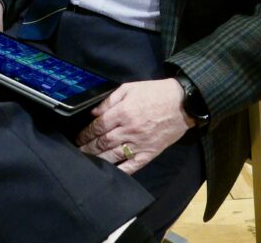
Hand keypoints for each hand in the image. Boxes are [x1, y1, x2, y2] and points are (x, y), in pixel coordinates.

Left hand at [75, 78, 191, 174]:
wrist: (182, 103)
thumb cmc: (155, 93)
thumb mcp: (129, 88)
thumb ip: (109, 100)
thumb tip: (93, 112)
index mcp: (123, 112)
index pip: (98, 126)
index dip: (85, 133)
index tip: (78, 137)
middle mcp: (129, 129)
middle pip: (103, 142)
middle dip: (88, 147)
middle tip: (78, 151)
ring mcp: (139, 143)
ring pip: (113, 155)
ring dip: (98, 159)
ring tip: (87, 161)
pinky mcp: (150, 153)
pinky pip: (132, 165)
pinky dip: (120, 170)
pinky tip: (110, 173)